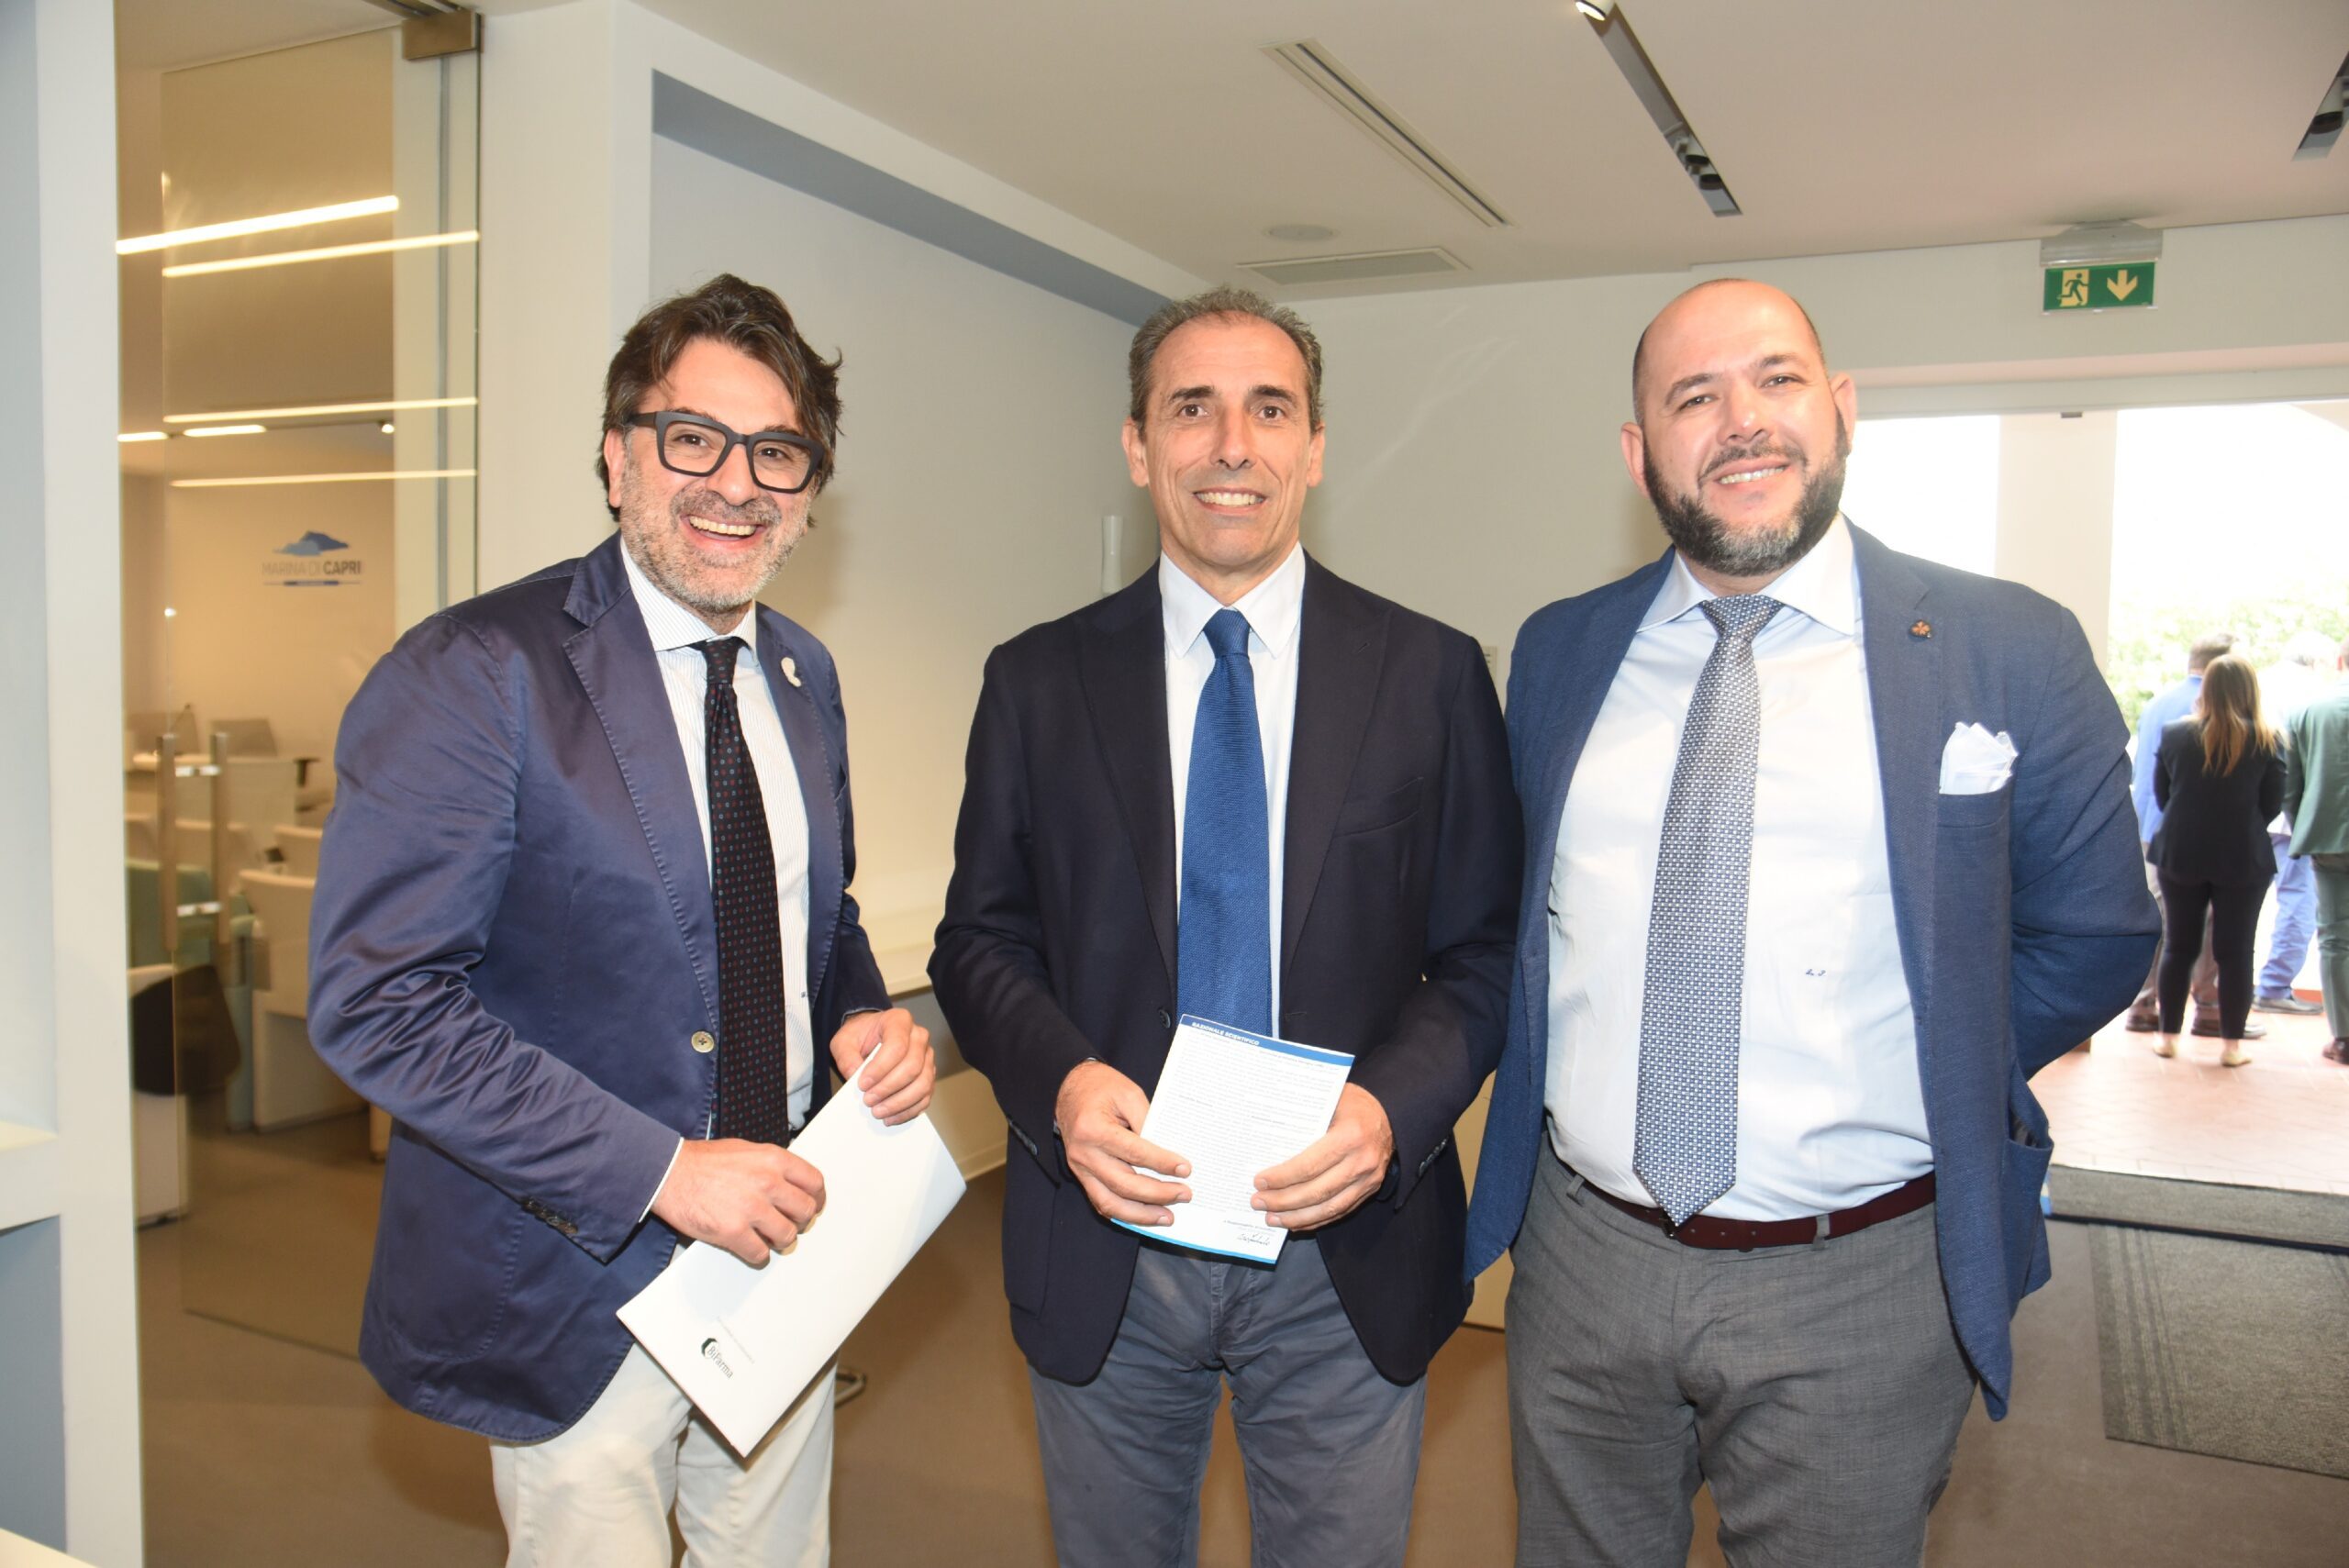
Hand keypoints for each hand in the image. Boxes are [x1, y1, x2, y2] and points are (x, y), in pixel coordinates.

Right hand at [649, 1138, 825, 1265]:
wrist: (668, 1173)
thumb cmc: (702, 1162)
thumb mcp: (745, 1150)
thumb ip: (771, 1166)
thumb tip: (789, 1183)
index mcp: (773, 1160)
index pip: (814, 1182)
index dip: (817, 1199)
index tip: (813, 1206)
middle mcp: (767, 1183)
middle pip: (805, 1212)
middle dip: (799, 1221)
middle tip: (788, 1223)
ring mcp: (751, 1208)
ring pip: (787, 1236)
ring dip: (779, 1240)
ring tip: (767, 1237)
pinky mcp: (733, 1231)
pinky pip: (760, 1254)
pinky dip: (757, 1255)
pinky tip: (749, 1247)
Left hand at [828, 1007, 934, 1123]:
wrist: (871, 1037)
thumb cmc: (860, 1036)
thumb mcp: (844, 1040)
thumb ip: (846, 1056)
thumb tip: (855, 1076)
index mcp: (899, 1021)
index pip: (897, 1046)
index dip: (881, 1069)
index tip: (862, 1084)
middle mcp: (919, 1037)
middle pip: (912, 1066)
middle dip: (889, 1088)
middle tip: (868, 1101)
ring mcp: (927, 1057)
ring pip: (923, 1084)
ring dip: (900, 1103)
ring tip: (878, 1111)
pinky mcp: (928, 1075)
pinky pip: (925, 1096)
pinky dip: (909, 1110)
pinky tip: (891, 1117)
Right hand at [1054, 1060, 1190, 1225]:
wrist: (1071, 1090)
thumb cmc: (1102, 1089)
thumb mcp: (1129, 1094)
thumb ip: (1147, 1122)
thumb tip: (1170, 1152)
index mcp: (1093, 1128)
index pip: (1133, 1153)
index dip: (1161, 1163)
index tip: (1185, 1169)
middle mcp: (1084, 1153)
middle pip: (1123, 1184)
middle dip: (1158, 1194)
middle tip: (1185, 1194)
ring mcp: (1080, 1168)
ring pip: (1110, 1202)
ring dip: (1141, 1214)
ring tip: (1168, 1216)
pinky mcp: (1082, 1176)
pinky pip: (1102, 1202)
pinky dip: (1125, 1214)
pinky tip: (1146, 1216)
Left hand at [1252, 1084, 1392, 1230]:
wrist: (1392, 1116)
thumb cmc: (1354, 1104)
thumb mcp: (1330, 1099)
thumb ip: (1304, 1117)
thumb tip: (1265, 1136)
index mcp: (1350, 1135)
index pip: (1310, 1165)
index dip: (1282, 1177)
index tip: (1259, 1181)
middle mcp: (1362, 1161)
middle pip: (1317, 1191)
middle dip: (1283, 1201)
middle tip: (1258, 1203)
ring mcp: (1368, 1179)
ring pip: (1329, 1207)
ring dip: (1297, 1217)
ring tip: (1272, 1218)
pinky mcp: (1370, 1190)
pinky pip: (1341, 1211)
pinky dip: (1316, 1220)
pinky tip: (1295, 1222)